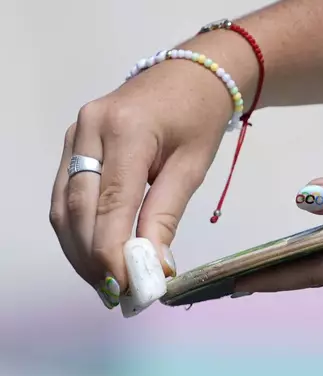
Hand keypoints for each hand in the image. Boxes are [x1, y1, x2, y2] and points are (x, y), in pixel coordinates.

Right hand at [49, 52, 249, 308]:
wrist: (191, 75)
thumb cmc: (199, 117)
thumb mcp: (191, 166)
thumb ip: (166, 214)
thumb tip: (154, 266)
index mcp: (126, 131)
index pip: (109, 203)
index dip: (111, 251)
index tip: (127, 287)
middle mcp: (89, 130)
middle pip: (77, 208)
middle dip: (91, 256)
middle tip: (116, 292)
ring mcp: (75, 134)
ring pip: (63, 205)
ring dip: (79, 249)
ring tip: (106, 281)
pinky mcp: (73, 142)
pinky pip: (66, 193)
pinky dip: (77, 228)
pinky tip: (94, 252)